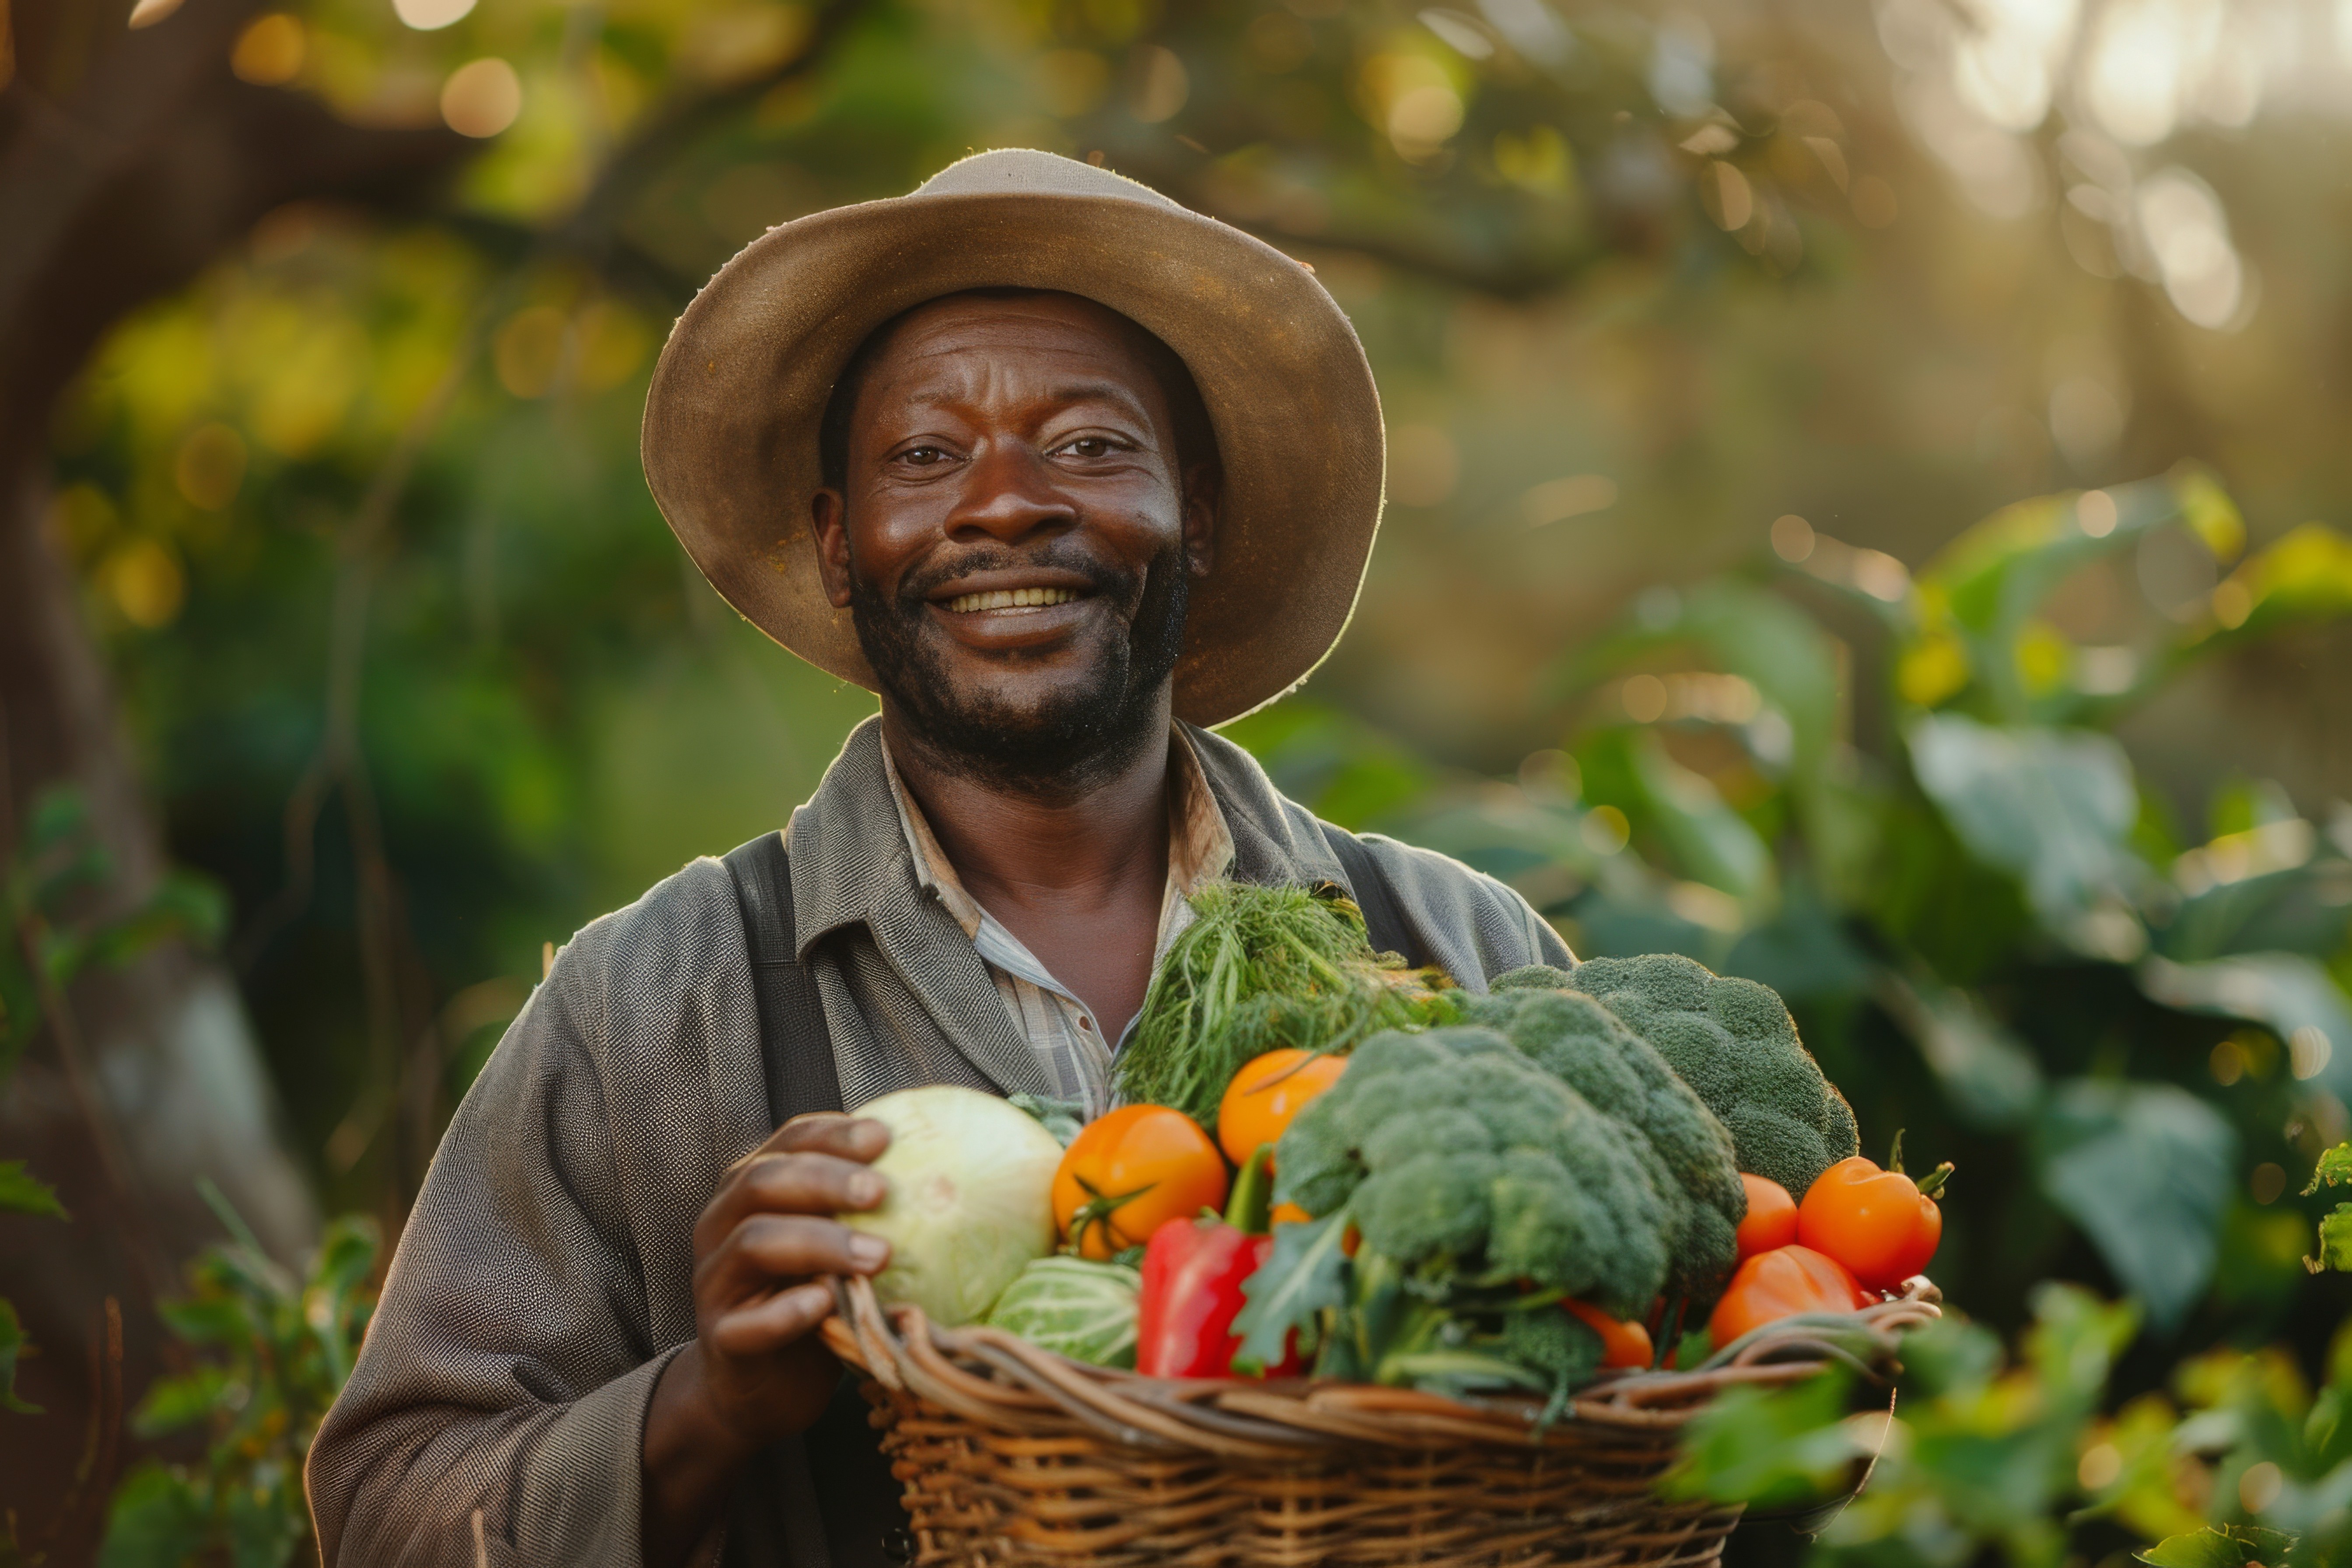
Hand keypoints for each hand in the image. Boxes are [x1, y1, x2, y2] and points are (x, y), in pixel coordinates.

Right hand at [643, 1113, 890, 1562]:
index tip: (883, 1136)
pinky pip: (746, 1324)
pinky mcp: (723, 1340)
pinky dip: (785, 1312)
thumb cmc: (811, 1300)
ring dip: (819, 1243)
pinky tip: (823, 1304)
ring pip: (753, 1243)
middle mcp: (723, 1227)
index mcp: (751, 1191)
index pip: (786, 1143)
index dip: (832, 1134)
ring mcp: (717, 1284)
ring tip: (879, 1254)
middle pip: (762, 1182)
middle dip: (824, 1179)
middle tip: (881, 1190)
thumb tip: (946, 1176)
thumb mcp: (834, 1249)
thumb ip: (861, 1213)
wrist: (758, 1387)